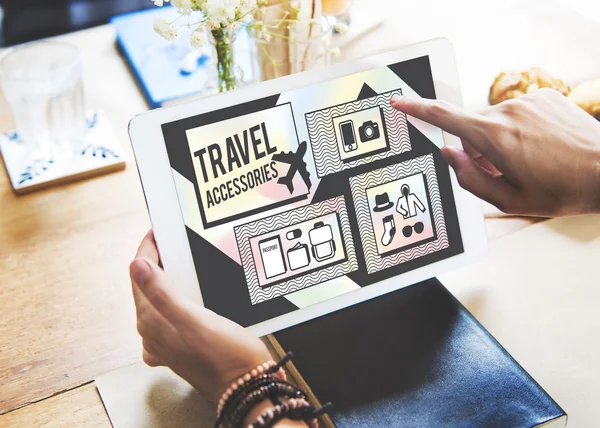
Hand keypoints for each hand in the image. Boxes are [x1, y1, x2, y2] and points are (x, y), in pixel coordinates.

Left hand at [129, 230, 270, 402]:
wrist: (248, 386)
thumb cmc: (226, 358)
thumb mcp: (196, 320)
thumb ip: (163, 293)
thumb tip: (137, 266)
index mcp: (152, 322)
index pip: (139, 276)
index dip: (146, 250)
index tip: (156, 233)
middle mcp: (154, 333)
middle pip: (146, 287)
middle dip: (155, 262)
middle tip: (169, 241)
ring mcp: (166, 340)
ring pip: (158, 300)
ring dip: (166, 278)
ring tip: (179, 260)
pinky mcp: (180, 344)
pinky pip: (170, 313)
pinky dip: (176, 297)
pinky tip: (189, 294)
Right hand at [391, 89, 599, 216]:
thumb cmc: (562, 189)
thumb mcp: (507, 199)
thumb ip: (469, 178)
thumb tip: (451, 156)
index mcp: (495, 138)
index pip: (444, 117)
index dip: (417, 109)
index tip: (400, 103)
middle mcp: (508, 113)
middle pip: (473, 128)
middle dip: (478, 148)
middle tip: (503, 170)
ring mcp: (528, 101)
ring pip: (495, 121)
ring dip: (501, 140)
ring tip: (529, 160)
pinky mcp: (544, 97)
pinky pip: (517, 112)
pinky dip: (519, 129)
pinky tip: (540, 146)